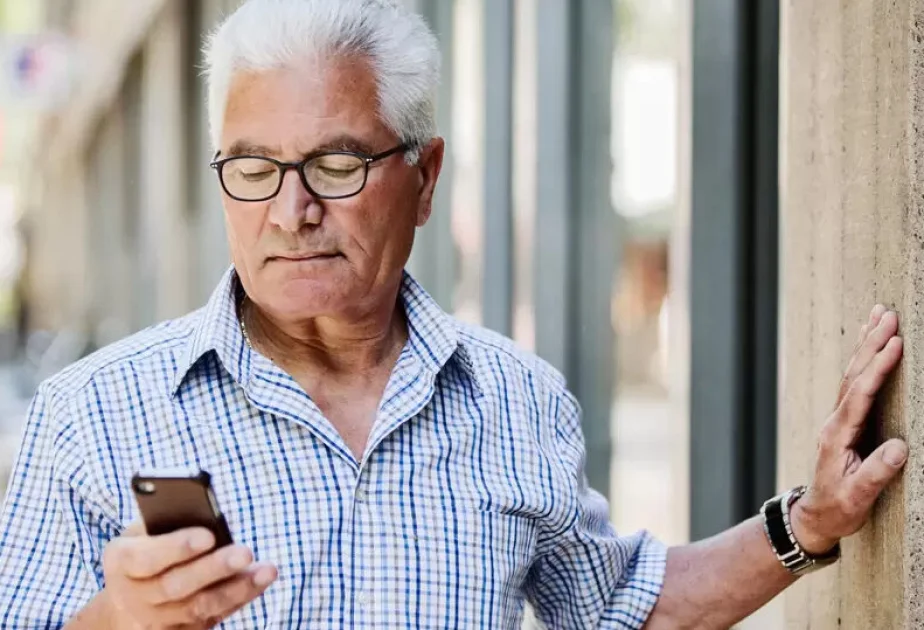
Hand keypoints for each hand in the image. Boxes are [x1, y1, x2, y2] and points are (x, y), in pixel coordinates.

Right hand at [100, 522, 276, 628]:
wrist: (126, 604)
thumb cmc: (144, 551)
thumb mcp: (143, 532)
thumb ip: (167, 521)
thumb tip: (207, 512)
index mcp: (121, 562)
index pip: (146, 558)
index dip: (177, 547)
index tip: (208, 535)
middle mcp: (134, 596)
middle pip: (176, 585)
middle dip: (214, 569)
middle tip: (245, 552)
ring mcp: (155, 621)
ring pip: (199, 607)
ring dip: (237, 588)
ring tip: (266, 570)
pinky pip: (212, 618)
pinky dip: (239, 599)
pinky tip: (259, 582)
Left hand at [790, 305, 908, 554]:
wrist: (816, 516)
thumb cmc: (839, 508)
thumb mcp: (858, 497)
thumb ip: (876, 473)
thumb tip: (901, 447)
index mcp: (838, 434)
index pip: (860, 394)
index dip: (878, 368)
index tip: (895, 343)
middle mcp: (836, 420)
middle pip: (854, 374)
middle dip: (871, 342)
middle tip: (887, 313)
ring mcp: (839, 419)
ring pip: (853, 373)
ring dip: (866, 343)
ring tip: (879, 314)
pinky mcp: (846, 421)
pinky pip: (855, 382)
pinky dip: (864, 359)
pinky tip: (871, 343)